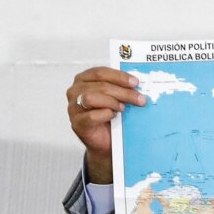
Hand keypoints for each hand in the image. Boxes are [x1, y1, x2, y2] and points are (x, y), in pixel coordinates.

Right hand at [65, 67, 146, 183]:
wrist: (106, 141)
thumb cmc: (110, 117)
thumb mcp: (115, 98)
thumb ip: (121, 88)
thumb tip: (137, 84)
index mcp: (84, 80)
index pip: (100, 72)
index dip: (119, 76)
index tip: (135, 82)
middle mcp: (75, 91)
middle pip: (99, 85)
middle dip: (122, 92)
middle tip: (139, 98)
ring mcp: (74, 107)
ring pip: (91, 97)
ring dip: (112, 102)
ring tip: (123, 108)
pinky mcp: (77, 123)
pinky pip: (91, 116)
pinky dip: (105, 115)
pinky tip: (113, 116)